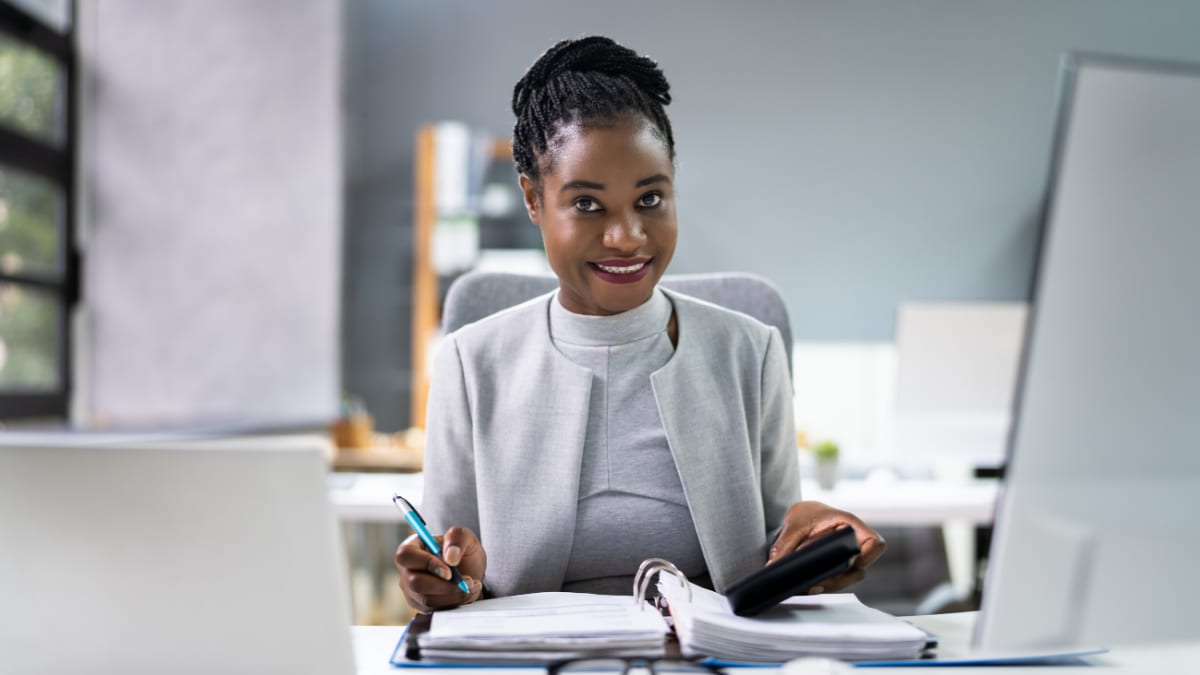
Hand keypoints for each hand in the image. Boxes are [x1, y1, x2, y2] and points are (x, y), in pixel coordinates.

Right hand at [394, 525, 486, 611]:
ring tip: (470, 585)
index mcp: (412, 547)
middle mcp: (407, 570)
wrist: (470, 572)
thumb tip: (450, 557)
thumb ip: (457, 538)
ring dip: (453, 595)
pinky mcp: (421, 605)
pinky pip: (435, 609)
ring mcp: (412, 590)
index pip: (406, 556)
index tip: (449, 571)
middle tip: (467, 581)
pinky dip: (454, 603)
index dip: (426, 563)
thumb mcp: (465, 536)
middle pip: (415, 583)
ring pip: (427, 600)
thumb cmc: (461, 551)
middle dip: (444, 585)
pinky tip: (466, 593)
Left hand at [768, 501, 886, 592]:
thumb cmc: (806, 514)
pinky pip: (836, 580)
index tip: (852, 563)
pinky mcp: (838, 568)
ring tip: (809, 587)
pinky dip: (824, 585)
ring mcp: (848, 558)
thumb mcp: (793, 524)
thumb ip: (784, 545)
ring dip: (830, 585)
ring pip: (847, 579)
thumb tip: (774, 566)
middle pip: (859, 569)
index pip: (875, 543)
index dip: (868, 556)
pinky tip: (808, 587)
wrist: (801, 516)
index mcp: (851, 525)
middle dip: (839, 579)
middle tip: (817, 584)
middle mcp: (854, 544)